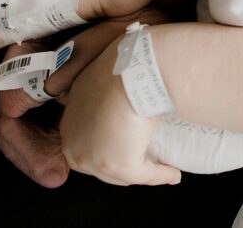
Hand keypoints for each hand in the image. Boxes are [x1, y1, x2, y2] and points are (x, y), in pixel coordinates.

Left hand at [60, 39, 181, 185]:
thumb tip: (120, 99)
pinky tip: (174, 173)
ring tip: (165, 168)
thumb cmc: (122, 67)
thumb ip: (102, 97)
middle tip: (147, 159)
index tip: (132, 144)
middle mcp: (74, 145)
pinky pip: (144, 176)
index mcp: (68, 123)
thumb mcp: (101, 80)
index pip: (89, 142)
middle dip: (125, 162)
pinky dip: (161, 175)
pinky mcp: (117, 166)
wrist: (133, 70)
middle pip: (102, 163)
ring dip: (144, 171)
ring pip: (121, 173)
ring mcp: (93, 159)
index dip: (112, 145)